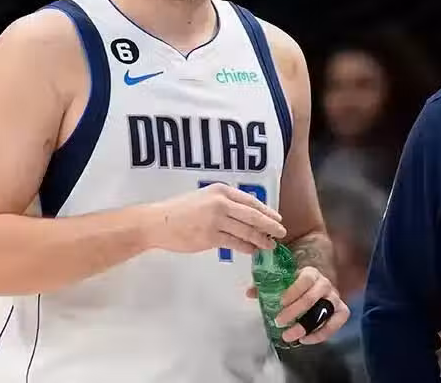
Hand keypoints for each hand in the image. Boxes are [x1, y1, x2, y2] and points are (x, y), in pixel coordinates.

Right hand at [151, 183, 285, 253]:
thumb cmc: (180, 210)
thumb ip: (224, 203)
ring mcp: (216, 219)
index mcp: (221, 190)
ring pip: (246, 230)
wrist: (158, 222)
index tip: (277, 219)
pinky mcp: (210, 236)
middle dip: (270, 225)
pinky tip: (253, 250)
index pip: (250, 201)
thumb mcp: (204, 198)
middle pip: (253, 215)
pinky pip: (235, 243)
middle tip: (281, 233)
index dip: (267, 211)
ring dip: (261, 239)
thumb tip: (246, 215)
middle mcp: (221, 202)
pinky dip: (246, 247)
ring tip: (270, 245)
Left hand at [246, 266, 348, 344]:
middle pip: (312, 298)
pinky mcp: (341, 310)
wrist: (316, 287)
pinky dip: (323, 333)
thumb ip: (267, 286)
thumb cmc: (296, 285)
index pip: (306, 279)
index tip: (280, 302)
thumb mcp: (282, 282)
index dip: (294, 291)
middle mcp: (325, 284)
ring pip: (325, 311)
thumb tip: (250, 293)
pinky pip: (337, 322)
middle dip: (295, 312)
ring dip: (307, 326)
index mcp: (311, 273)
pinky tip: (306, 339)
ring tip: (292, 336)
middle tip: (279, 322)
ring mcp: (334, 297)